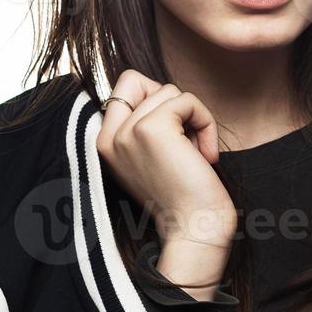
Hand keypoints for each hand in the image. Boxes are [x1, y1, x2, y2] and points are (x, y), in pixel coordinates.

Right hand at [96, 69, 236, 246]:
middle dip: (170, 104)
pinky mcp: (152, 128)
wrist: (195, 230)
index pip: (124, 87)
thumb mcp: (151, 156)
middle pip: (141, 81)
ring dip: (194, 118)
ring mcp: (128, 131)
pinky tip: (206, 156)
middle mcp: (109, 137)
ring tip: (196, 154)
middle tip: (184, 139)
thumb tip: (161, 90)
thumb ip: (144, 124)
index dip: (154, 100)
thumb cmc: (183, 195)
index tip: (172, 136)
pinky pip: (187, 100)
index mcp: (105, 144)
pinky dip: (206, 122)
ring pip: (169, 91)